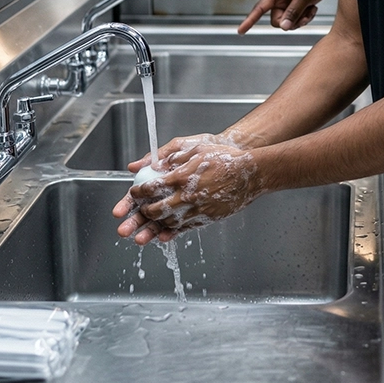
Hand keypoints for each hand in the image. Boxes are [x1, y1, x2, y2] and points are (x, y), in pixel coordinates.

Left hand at [112, 139, 264, 244]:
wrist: (251, 173)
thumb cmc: (224, 157)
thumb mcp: (194, 148)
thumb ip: (168, 156)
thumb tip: (146, 164)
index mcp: (181, 176)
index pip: (151, 188)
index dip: (137, 193)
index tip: (133, 194)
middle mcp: (187, 195)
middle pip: (155, 210)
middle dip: (140, 215)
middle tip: (134, 215)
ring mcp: (197, 209)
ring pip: (168, 222)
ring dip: (153, 227)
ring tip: (143, 232)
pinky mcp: (207, 217)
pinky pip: (185, 228)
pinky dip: (172, 232)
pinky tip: (164, 234)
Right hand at [236, 0, 338, 33]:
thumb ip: (293, 12)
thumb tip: (284, 26)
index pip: (260, 8)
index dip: (249, 20)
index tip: (241, 31)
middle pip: (278, 20)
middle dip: (291, 22)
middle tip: (304, 16)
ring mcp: (288, 2)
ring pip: (288, 21)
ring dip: (300, 20)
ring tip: (311, 10)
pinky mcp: (296, 5)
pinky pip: (296, 19)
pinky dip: (305, 17)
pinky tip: (313, 8)